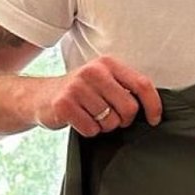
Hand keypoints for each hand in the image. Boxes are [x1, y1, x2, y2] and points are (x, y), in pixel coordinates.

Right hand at [32, 56, 160, 137]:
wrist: (39, 96)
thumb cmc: (81, 91)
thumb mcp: (104, 80)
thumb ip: (126, 87)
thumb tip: (154, 108)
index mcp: (109, 63)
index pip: (142, 84)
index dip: (153, 105)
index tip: (154, 119)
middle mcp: (93, 71)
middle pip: (129, 107)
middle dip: (125, 119)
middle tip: (112, 117)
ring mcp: (77, 87)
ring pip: (110, 121)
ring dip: (105, 126)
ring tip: (93, 116)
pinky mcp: (63, 104)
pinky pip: (91, 129)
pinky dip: (89, 130)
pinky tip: (80, 120)